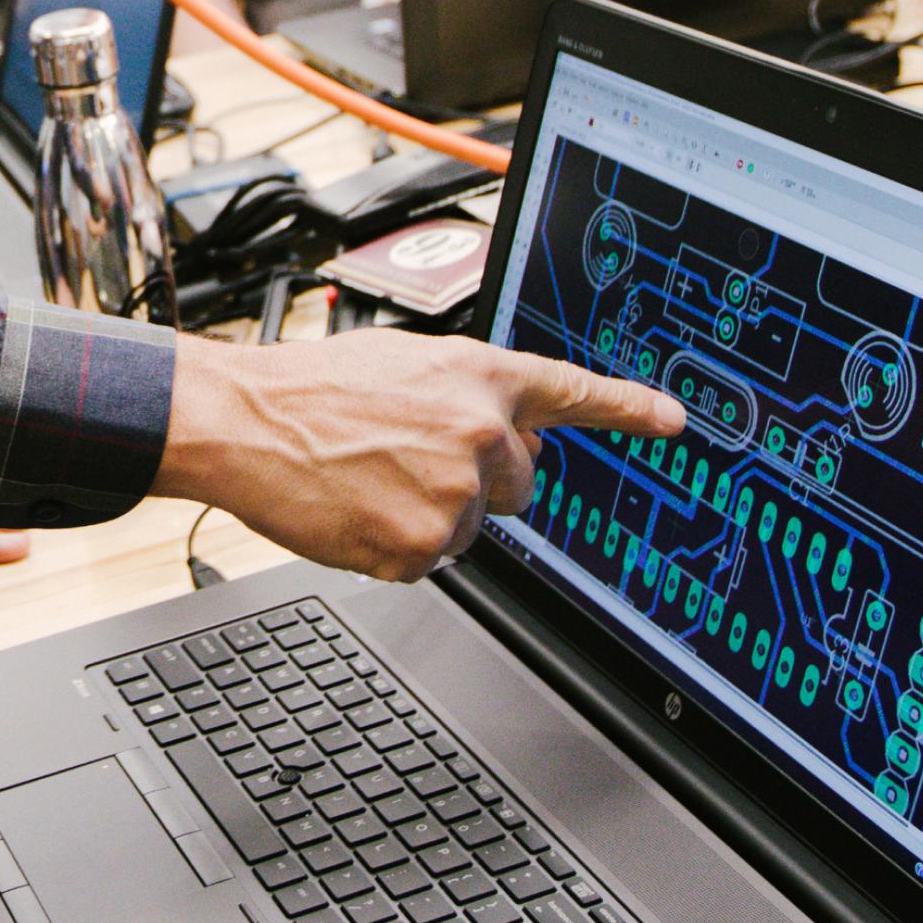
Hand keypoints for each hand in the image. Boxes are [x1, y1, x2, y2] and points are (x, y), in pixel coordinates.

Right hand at [158, 331, 683, 581]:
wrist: (246, 421)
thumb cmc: (311, 389)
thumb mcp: (406, 364)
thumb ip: (469, 392)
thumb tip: (508, 431)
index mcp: (480, 377)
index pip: (574, 392)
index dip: (631, 410)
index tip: (676, 423)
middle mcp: (482, 432)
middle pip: (518, 482)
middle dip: (475, 479)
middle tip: (407, 459)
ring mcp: (455, 493)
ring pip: (469, 525)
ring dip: (427, 512)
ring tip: (369, 477)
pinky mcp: (420, 544)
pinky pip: (427, 559)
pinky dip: (393, 545)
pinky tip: (357, 508)